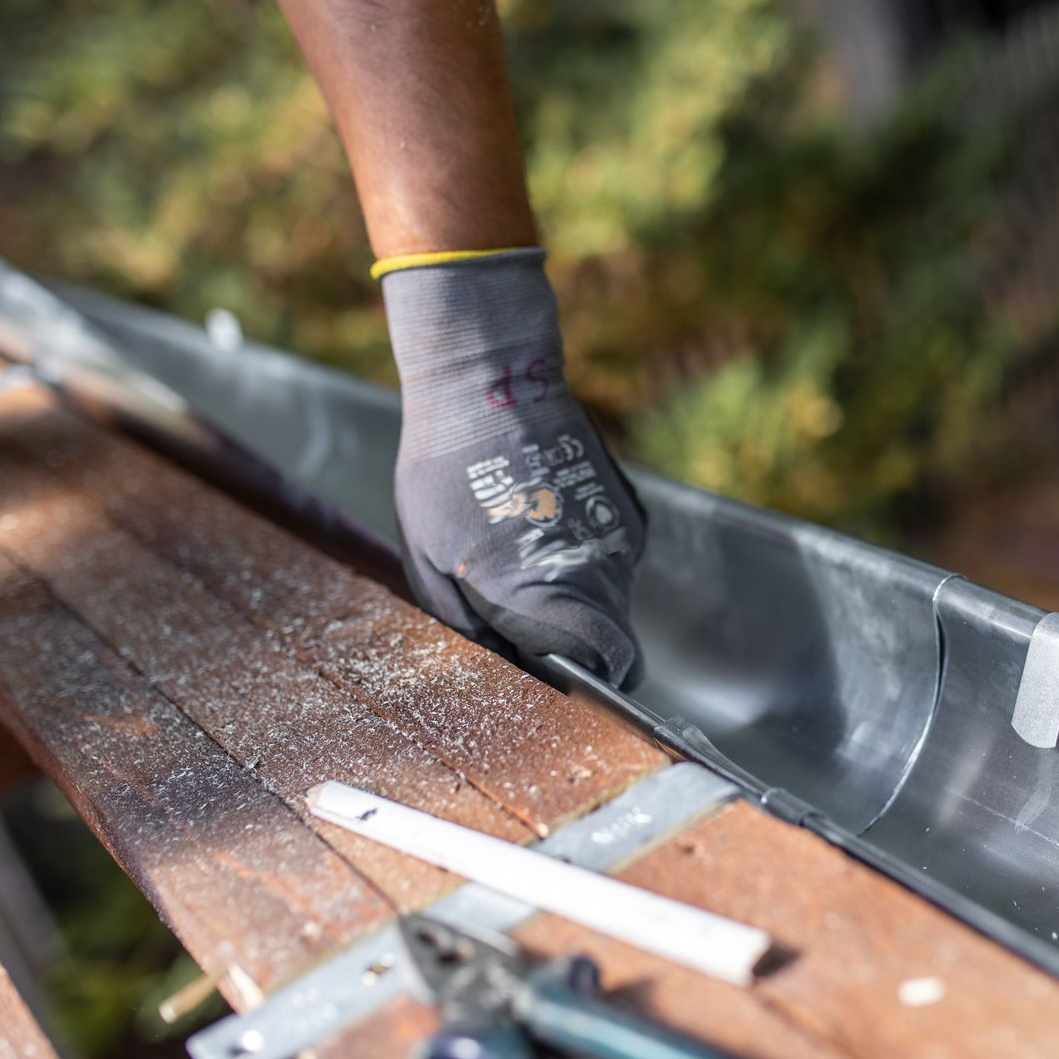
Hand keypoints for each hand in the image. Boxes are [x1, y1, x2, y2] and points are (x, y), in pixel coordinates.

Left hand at [383, 250, 645, 686]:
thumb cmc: (444, 471)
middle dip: (569, 638)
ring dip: (574, 593)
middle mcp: (601, 569)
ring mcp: (621, 536)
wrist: (489, 381)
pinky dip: (583, 556)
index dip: (581, 677)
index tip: (549, 671)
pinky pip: (611, 558)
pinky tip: (540, 522)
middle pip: (606, 637)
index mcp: (550, 592)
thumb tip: (504, 664)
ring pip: (610, 597)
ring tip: (522, 551)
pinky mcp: (629, 509)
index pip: (609, 666)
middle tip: (518, 611)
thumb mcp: (429, 561)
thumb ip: (468, 628)